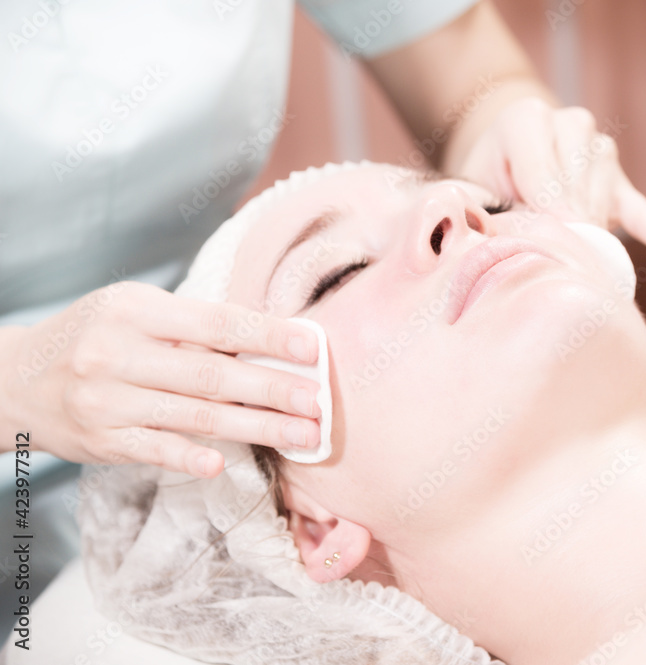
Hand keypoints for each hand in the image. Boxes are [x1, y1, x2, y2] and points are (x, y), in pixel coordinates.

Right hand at [2, 282, 322, 477]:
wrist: (15, 379)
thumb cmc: (95, 337)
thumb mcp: (134, 312)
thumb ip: (192, 325)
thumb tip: (269, 338)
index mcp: (136, 311)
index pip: (216, 322)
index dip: (267, 335)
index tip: (311, 348)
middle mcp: (118, 353)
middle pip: (212, 374)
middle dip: (273, 389)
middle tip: (319, 404)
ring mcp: (108, 400)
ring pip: (195, 415)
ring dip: (256, 427)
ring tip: (302, 436)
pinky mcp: (102, 441)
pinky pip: (154, 449)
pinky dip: (189, 456)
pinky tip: (224, 463)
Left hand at [453, 97, 645, 264]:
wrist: (509, 157)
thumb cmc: (486, 179)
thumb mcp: (469, 185)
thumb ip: (480, 207)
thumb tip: (495, 239)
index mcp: (528, 119)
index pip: (543, 175)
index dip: (543, 215)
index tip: (550, 241)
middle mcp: (572, 125)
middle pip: (575, 191)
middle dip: (561, 228)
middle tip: (546, 254)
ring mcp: (602, 153)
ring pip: (603, 202)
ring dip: (586, 233)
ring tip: (566, 251)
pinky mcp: (621, 184)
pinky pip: (644, 212)